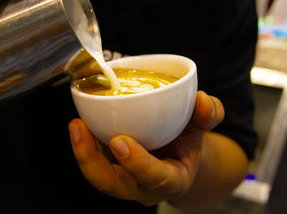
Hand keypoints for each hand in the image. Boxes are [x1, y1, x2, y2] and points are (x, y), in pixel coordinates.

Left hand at [68, 91, 224, 205]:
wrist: (175, 155)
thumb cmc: (187, 141)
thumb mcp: (202, 128)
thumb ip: (210, 114)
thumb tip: (201, 100)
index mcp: (171, 179)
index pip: (155, 179)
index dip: (138, 164)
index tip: (120, 141)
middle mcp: (143, 186)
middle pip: (114, 185)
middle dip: (93, 161)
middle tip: (81, 128)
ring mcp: (123, 180)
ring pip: (98, 176)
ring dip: (83, 152)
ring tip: (76, 124)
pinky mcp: (110, 169)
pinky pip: (94, 162)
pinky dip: (84, 144)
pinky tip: (81, 122)